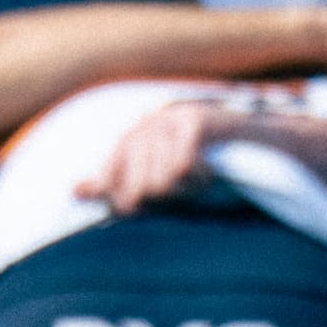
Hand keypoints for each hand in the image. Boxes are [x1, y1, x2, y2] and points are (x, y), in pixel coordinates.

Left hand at [86, 100, 243, 214]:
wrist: (253, 141)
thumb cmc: (200, 165)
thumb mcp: (156, 179)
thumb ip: (114, 184)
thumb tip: (74, 191)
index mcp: (130, 139)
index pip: (111, 181)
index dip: (127, 202)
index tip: (148, 207)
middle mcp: (144, 125)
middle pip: (137, 191)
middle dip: (164, 201)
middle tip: (183, 192)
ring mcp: (168, 120)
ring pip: (161, 183)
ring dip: (186, 191)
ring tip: (200, 179)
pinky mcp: (193, 120)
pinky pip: (183, 168)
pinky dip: (199, 179)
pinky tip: (209, 172)